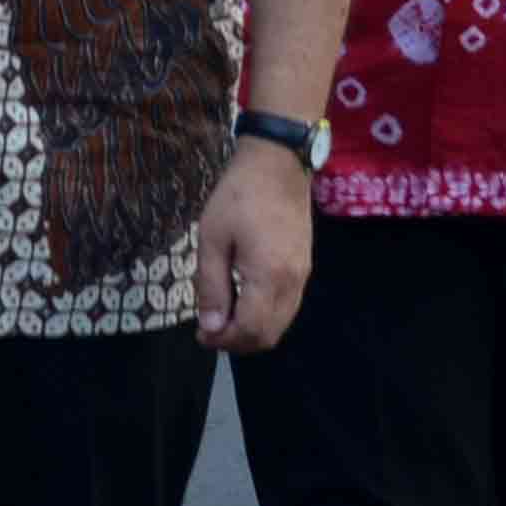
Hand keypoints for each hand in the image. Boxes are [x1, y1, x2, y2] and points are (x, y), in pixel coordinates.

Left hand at [195, 136, 313, 351]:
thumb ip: (211, 286)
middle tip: (210, 330)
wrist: (278, 163)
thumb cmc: (238, 195)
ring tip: (224, 319)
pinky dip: (266, 317)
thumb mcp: (212, 238)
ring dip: (252, 332)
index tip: (201, 334)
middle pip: (268, 336)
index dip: (224, 341)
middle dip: (237, 342)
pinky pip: (287, 308)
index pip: (250, 330)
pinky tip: (244, 303)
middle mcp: (292, 283)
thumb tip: (211, 328)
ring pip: (281, 325)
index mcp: (268, 276)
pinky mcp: (304, 268)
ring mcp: (302, 276)